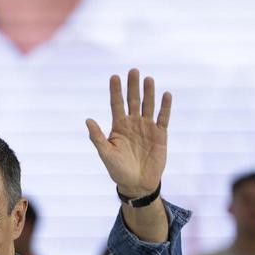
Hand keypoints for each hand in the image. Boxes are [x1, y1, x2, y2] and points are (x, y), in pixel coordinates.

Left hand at [86, 69, 171, 198]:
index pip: (117, 104)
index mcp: (118, 127)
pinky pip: (163, 118)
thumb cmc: (118, 170)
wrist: (137, 183)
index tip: (114, 77)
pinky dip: (165, 107)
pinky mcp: (160, 135)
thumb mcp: (106, 154)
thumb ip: (98, 137)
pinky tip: (166, 95)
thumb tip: (88, 120)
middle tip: (133, 71)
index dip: (115, 91)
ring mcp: (147, 128)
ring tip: (148, 79)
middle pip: (133, 101)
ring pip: (148, 106)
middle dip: (132, 86)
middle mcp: (133, 123)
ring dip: (148, 93)